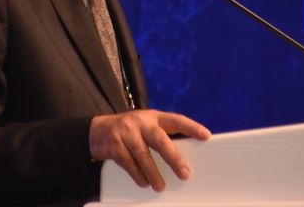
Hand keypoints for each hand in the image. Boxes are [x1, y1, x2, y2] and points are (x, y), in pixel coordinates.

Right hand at [89, 110, 210, 191]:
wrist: (97, 131)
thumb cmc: (129, 131)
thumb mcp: (145, 127)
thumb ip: (161, 136)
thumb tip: (183, 159)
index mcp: (153, 117)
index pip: (176, 120)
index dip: (191, 127)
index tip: (206, 136)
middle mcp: (140, 122)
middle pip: (160, 139)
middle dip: (174, 158)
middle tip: (185, 173)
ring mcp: (126, 132)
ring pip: (143, 155)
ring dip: (154, 173)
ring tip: (161, 186)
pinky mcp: (113, 145)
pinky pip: (128, 163)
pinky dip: (137, 175)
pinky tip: (144, 183)